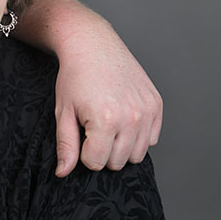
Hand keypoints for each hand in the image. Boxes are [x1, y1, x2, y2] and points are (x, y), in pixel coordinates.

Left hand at [53, 30, 162, 175]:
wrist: (93, 45)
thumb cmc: (74, 77)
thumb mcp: (63, 113)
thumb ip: (66, 146)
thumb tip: (63, 174)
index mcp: (106, 121)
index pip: (96, 163)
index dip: (84, 154)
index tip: (80, 135)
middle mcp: (131, 117)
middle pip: (117, 162)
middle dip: (102, 152)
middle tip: (93, 129)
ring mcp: (147, 111)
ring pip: (137, 155)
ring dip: (121, 148)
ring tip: (107, 127)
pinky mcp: (157, 105)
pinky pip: (151, 139)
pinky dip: (138, 136)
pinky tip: (123, 120)